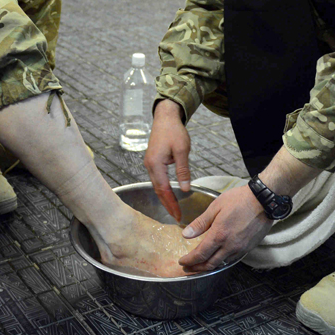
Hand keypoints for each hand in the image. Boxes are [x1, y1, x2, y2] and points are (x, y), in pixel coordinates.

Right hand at [144, 99, 191, 221]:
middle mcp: (150, 166)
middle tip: (176, 216)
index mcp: (156, 164)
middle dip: (167, 204)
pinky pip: (157, 179)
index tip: (178, 215)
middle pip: (158, 190)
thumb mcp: (182, 150)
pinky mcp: (152, 161)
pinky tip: (169, 194)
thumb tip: (184, 188)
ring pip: (156, 185)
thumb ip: (183, 170)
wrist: (165, 117)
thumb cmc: (174, 131)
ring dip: (164, 198)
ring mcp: (150, 163)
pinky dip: (162, 189)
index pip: (164, 189)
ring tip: (173, 209)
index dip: (171, 204)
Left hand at [177, 184, 272, 271]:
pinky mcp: (248, 248)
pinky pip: (232, 259)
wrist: (263, 201)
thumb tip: (186, 234)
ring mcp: (240, 248)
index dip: (189, 261)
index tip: (182, 262)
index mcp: (219, 235)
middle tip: (188, 268)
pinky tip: (217, 257)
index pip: (200, 254)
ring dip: (209, 267)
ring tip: (200, 265)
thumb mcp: (215, 207)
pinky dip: (221, 261)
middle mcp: (230, 246)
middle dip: (196, 268)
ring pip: (222, 264)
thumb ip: (200, 222)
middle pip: (210, 264)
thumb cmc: (239, 200)